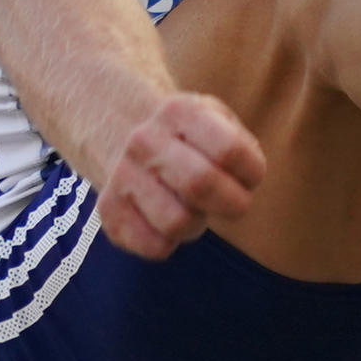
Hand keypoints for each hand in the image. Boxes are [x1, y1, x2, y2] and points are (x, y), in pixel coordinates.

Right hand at [95, 92, 265, 258]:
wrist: (125, 135)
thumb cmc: (190, 139)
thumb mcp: (218, 121)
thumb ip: (240, 148)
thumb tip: (242, 183)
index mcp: (179, 112)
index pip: (230, 150)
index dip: (251, 173)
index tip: (248, 177)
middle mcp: (144, 140)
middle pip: (201, 184)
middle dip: (232, 204)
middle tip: (232, 203)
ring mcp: (122, 175)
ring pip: (177, 222)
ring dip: (197, 224)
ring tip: (193, 208)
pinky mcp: (108, 210)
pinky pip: (154, 247)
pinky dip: (171, 243)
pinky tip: (167, 220)